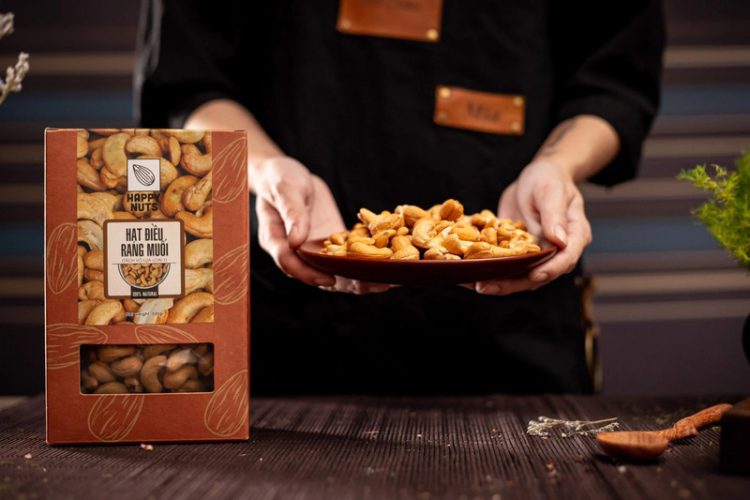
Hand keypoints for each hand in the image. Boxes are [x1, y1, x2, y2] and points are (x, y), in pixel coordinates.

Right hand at [254, 156, 392, 293]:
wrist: (288, 173)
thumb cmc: (279, 178)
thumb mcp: (285, 189)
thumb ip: (292, 214)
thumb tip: (297, 242)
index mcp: (277, 241)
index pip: (290, 263)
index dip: (309, 274)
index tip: (329, 280)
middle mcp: (297, 252)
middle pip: (321, 274)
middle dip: (349, 282)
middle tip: (375, 285)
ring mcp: (316, 249)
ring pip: (338, 270)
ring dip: (363, 276)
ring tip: (390, 280)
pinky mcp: (332, 242)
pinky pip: (349, 255)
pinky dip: (367, 259)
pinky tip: (390, 261)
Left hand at [468, 160, 591, 294]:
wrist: (536, 177)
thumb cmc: (548, 179)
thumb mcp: (550, 191)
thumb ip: (554, 215)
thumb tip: (560, 241)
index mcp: (574, 235)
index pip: (566, 257)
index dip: (551, 269)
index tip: (535, 276)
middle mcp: (557, 251)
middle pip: (539, 274)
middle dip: (513, 283)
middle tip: (486, 286)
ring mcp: (537, 255)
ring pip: (520, 275)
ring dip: (498, 282)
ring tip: (475, 284)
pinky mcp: (519, 254)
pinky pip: (506, 265)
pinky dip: (490, 271)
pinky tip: (469, 273)